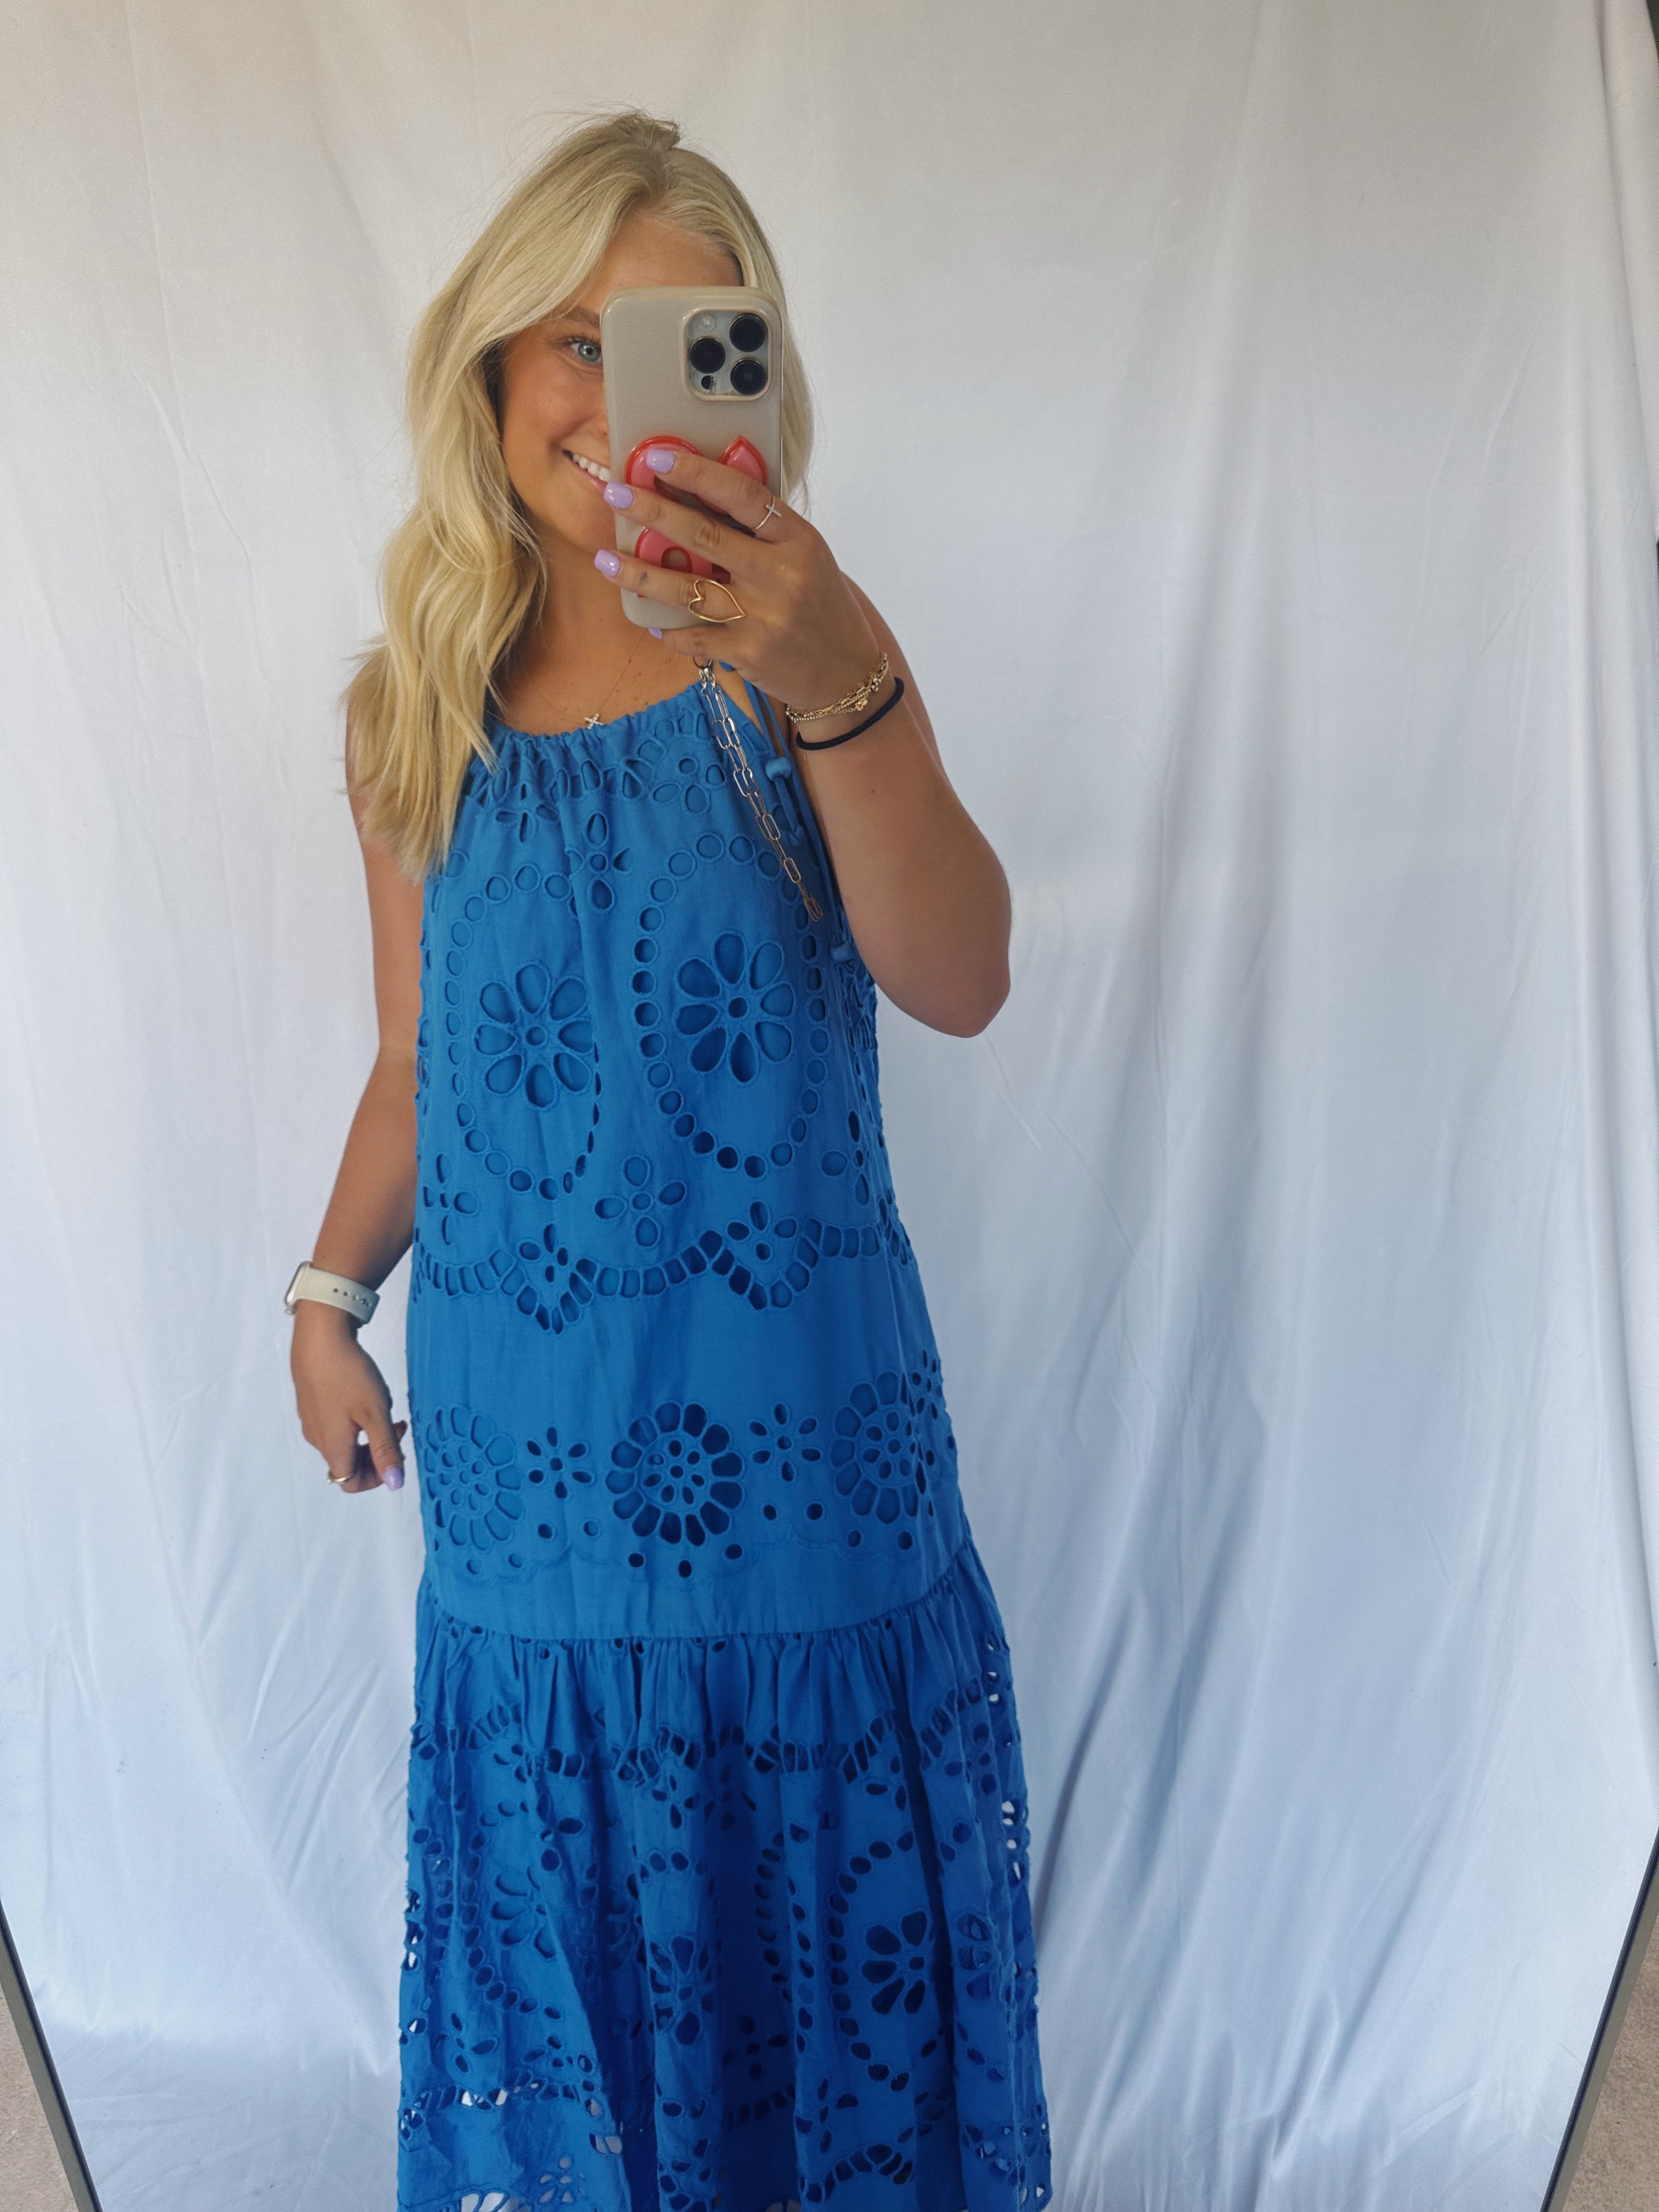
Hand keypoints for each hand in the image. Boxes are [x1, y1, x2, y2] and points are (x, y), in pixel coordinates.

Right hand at [290, 1303, 407, 1493]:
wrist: (319, 1336)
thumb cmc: (348, 1374)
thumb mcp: (376, 1413)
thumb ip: (386, 1450)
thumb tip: (395, 1484)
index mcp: (332, 1446)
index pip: (351, 1483)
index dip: (377, 1477)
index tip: (396, 1451)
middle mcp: (317, 1438)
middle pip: (348, 1463)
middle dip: (376, 1452)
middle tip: (397, 1427)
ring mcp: (312, 1419)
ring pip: (343, 1441)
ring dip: (367, 1433)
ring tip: (381, 1406)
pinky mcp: (310, 1401)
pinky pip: (334, 1423)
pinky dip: (354, 1419)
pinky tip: (363, 1392)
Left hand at [594, 445, 884, 711]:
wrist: (846, 673)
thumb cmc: (821, 605)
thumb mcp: (807, 555)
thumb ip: (764, 529)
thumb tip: (704, 493)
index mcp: (798, 540)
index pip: (742, 495)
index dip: (697, 473)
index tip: (659, 457)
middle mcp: (781, 576)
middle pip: (705, 535)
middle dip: (652, 511)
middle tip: (615, 494)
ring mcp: (764, 617)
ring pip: (688, 589)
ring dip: (641, 574)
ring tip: (606, 560)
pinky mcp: (749, 653)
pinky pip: (694, 636)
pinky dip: (668, 629)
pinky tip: (650, 619)